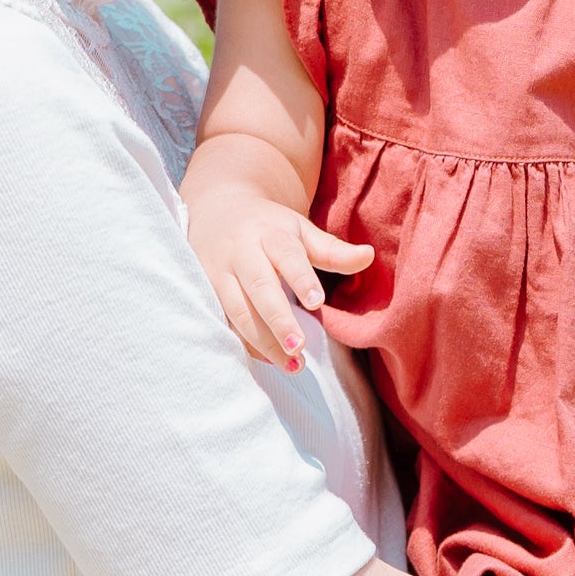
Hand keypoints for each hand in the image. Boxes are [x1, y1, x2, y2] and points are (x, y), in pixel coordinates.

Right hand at [184, 181, 370, 366]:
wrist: (216, 210)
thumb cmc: (268, 226)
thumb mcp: (299, 229)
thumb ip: (332, 249)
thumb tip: (369, 256)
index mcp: (269, 234)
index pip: (287, 256)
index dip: (301, 279)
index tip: (317, 302)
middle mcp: (241, 253)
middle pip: (259, 288)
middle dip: (278, 320)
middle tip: (300, 348)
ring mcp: (218, 274)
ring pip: (238, 311)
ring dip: (264, 341)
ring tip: (294, 365)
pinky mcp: (205, 293)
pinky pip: (224, 323)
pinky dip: (245, 344)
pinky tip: (269, 360)